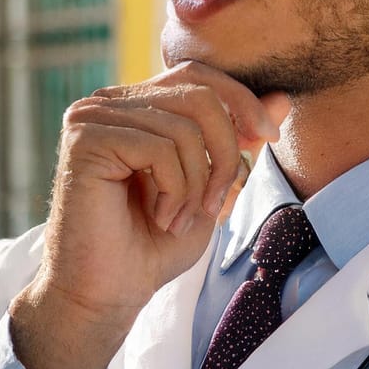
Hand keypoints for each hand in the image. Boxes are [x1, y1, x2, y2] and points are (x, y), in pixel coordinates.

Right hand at [8, 61, 290, 368]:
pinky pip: (159, 148)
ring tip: (179, 219)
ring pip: (184, 128)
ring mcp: (92, 116)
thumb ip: (240, 138)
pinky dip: (174, 190)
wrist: (108, 293)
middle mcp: (110, 101)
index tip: (269, 138)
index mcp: (137, 105)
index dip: (241, 100)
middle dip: (226, 150)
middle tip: (217, 202)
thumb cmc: (153, 245)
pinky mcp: (85, 138)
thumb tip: (283, 99)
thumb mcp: (211, 184)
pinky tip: (160, 218)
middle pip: (199, 94)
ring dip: (196, 183)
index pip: (199, 75)